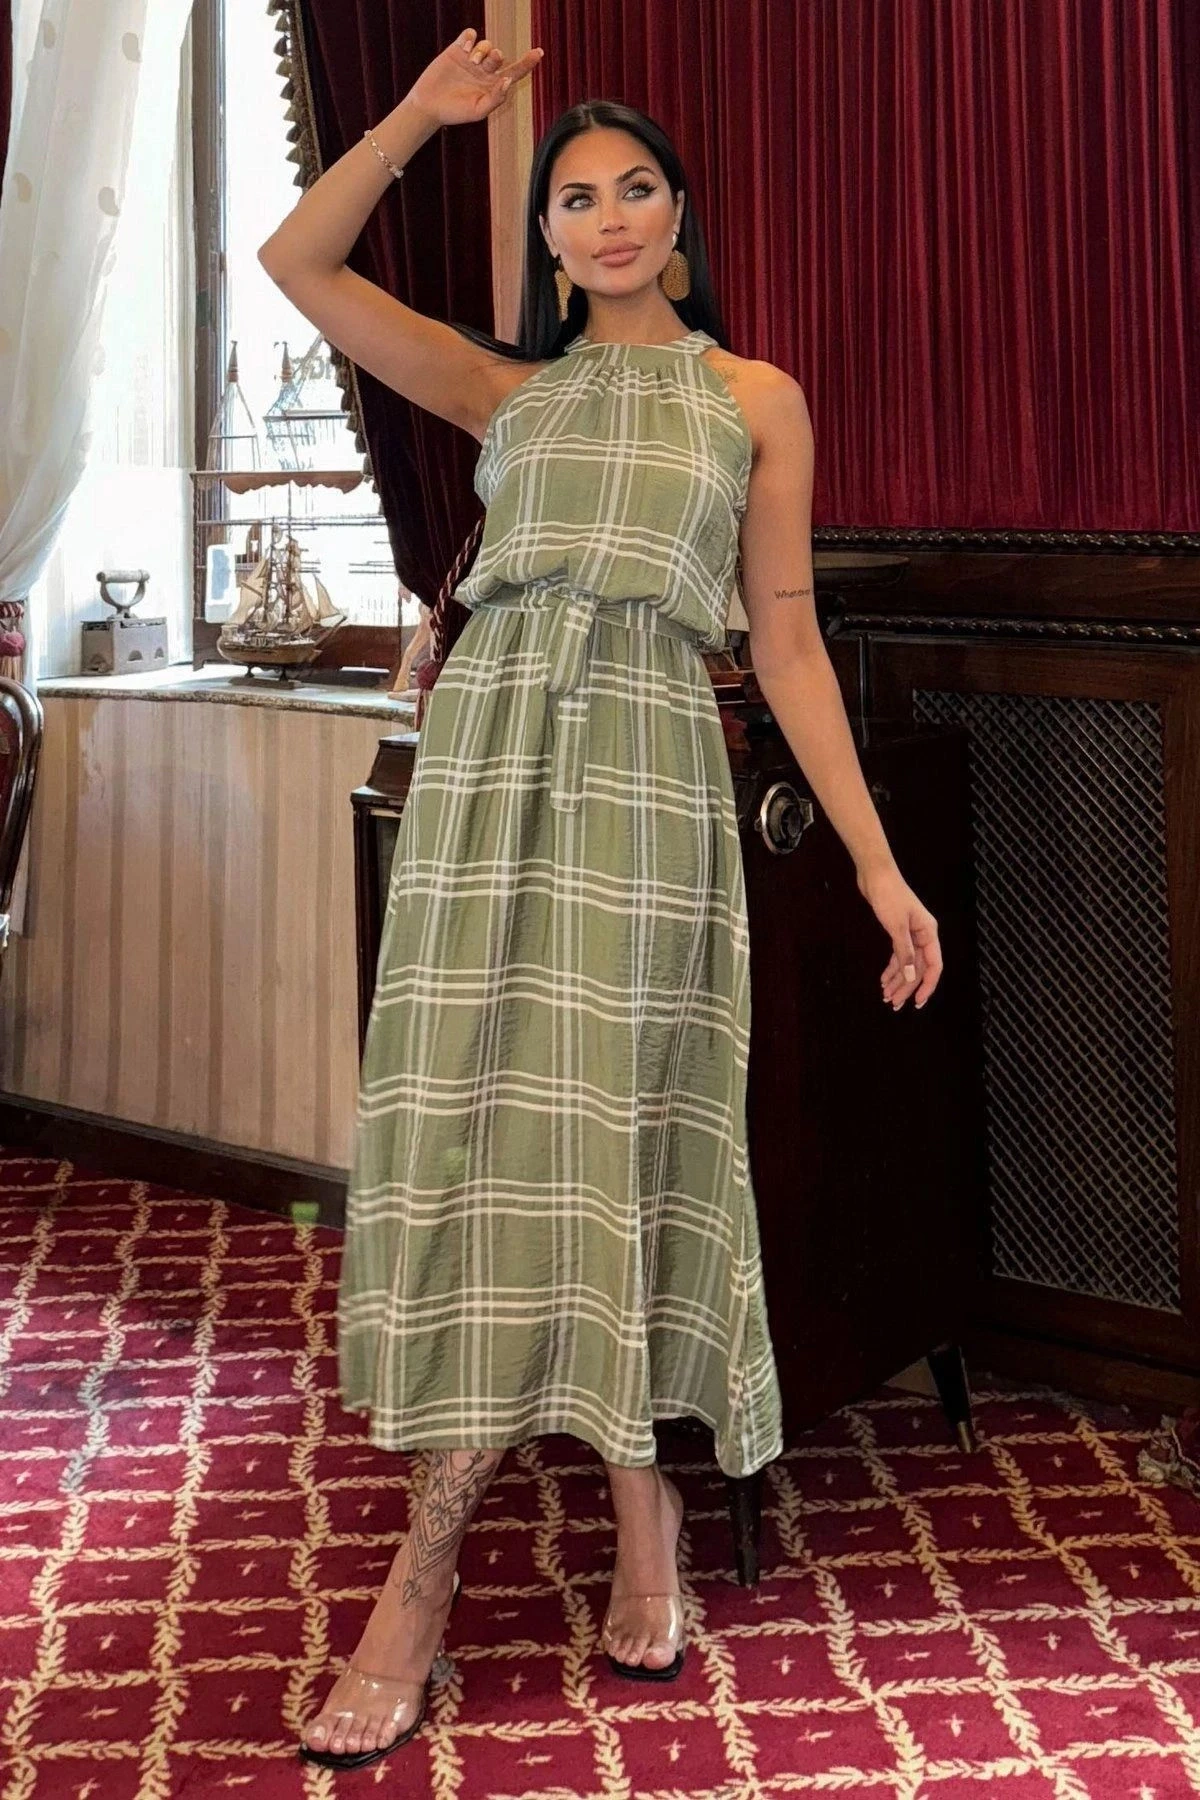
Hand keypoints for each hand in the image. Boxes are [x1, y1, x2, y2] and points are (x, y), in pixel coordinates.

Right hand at [406, 27, 543, 128]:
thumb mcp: (478, 111)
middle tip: (483, 64)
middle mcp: (484, 71)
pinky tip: (465, 48)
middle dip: (495, 56)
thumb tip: (509, 80)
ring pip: (486, 44)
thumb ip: (497, 98)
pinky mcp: (457, 49)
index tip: (539, 52)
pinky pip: (470, 34)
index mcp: (493, 86)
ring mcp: (471, 59)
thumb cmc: (454, 113)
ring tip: (471, 61)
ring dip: (482, 49)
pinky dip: (470, 38)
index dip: (528, 62)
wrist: (429, 106)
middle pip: (499, 56)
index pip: (515, 72)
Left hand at [857, 862, 942, 1010]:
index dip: (927, 986)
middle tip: (894, 1004)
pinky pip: (899, 955)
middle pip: (919, 968)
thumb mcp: (896, 927)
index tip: (917, 1003)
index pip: (933, 966)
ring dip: (898, 981)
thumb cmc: (889, 896)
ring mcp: (911, 933)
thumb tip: (911, 976)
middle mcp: (923, 935)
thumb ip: (905, 953)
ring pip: (908, 963)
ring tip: (887, 996)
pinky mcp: (899, 931)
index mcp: (929, 933)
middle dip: (907, 987)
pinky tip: (883, 980)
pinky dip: (892, 968)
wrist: (876, 875)